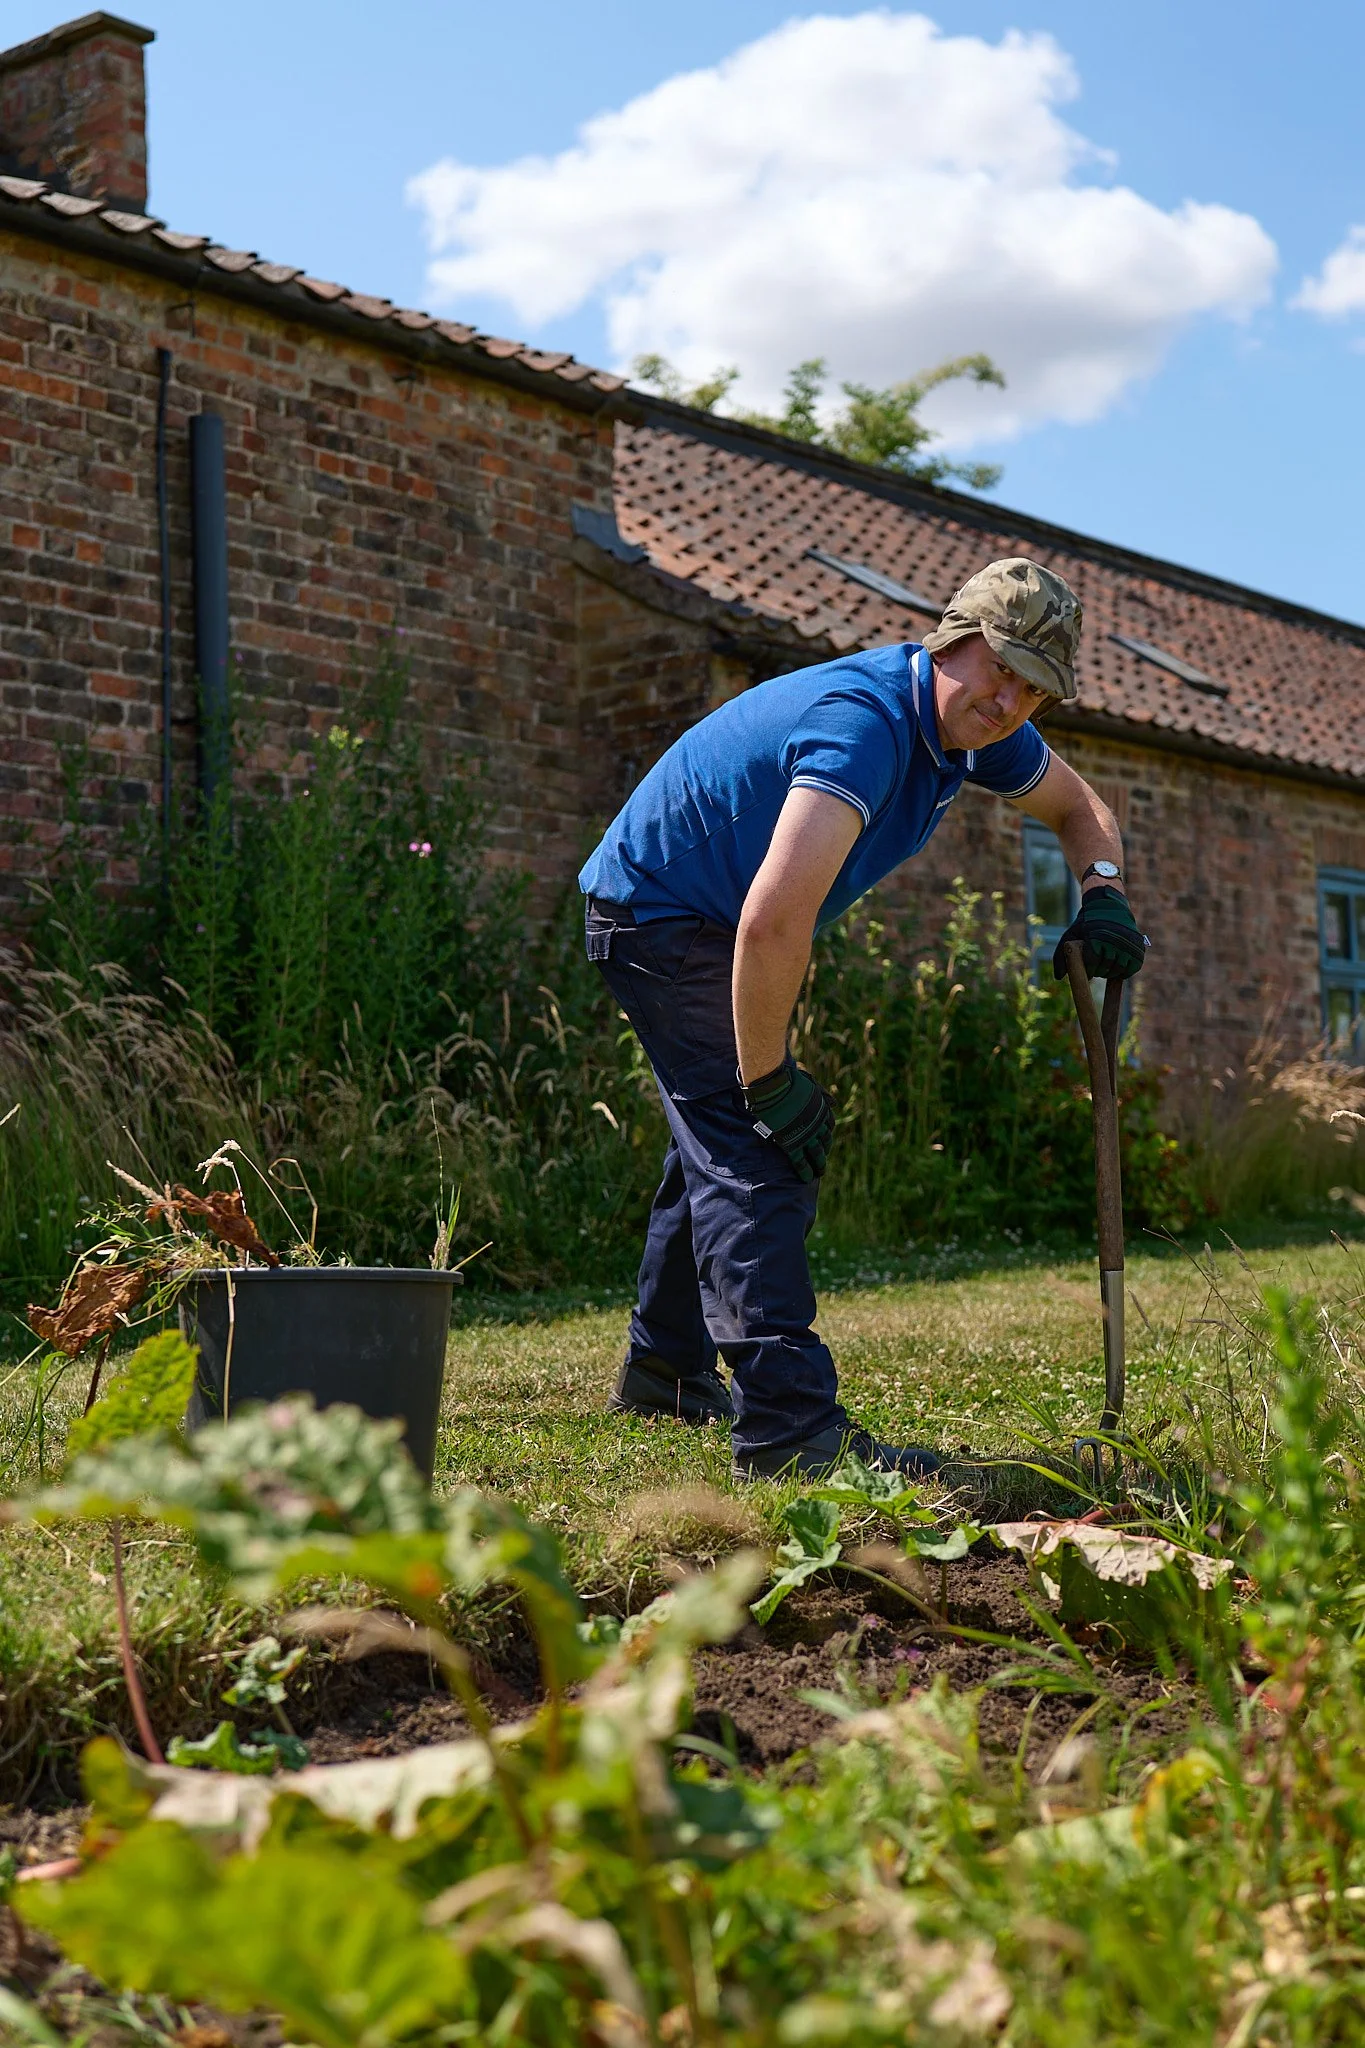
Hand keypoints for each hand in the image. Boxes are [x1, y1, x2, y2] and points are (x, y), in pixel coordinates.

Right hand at [742, 1054, 834, 1181]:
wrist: (775, 1088)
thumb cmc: (789, 1081)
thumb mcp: (810, 1084)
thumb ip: (821, 1094)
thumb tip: (834, 1103)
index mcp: (821, 1110)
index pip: (828, 1125)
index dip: (826, 1134)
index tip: (824, 1140)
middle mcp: (817, 1125)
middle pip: (825, 1142)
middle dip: (825, 1152)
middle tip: (824, 1161)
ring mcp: (806, 1135)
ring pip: (816, 1154)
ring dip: (819, 1165)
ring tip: (820, 1173)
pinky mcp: (792, 1143)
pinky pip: (801, 1161)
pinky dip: (805, 1170)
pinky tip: (807, 1178)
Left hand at [1052, 886, 1147, 981]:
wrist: (1109, 908)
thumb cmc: (1087, 924)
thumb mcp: (1071, 936)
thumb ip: (1061, 955)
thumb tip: (1058, 977)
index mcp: (1096, 936)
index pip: (1092, 963)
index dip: (1089, 970)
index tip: (1087, 970)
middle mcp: (1114, 939)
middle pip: (1105, 969)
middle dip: (1098, 971)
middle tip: (1096, 966)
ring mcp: (1128, 943)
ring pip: (1119, 970)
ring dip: (1111, 972)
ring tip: (1105, 965)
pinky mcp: (1139, 947)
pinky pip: (1133, 968)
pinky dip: (1125, 971)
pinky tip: (1118, 966)